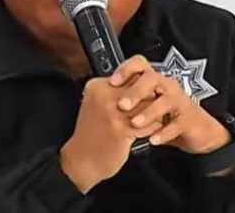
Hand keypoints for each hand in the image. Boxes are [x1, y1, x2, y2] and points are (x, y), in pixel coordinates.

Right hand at [60, 77, 164, 193]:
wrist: (82, 160)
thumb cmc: (92, 134)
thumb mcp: (97, 103)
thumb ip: (115, 91)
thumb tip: (142, 83)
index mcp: (96, 87)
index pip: (130, 74)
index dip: (140, 85)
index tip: (141, 94)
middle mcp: (103, 97)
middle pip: (141, 88)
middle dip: (149, 98)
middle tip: (149, 107)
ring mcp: (112, 113)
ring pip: (148, 104)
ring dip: (153, 113)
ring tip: (149, 119)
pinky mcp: (121, 130)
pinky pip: (148, 123)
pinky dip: (152, 127)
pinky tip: (147, 131)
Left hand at [110, 55, 231, 154]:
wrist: (193, 131)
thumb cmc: (163, 116)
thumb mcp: (141, 106)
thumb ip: (124, 99)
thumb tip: (96, 96)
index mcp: (152, 80)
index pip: (139, 64)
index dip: (125, 70)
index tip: (112, 82)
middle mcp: (166, 86)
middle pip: (152, 78)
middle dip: (136, 91)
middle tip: (122, 105)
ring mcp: (179, 101)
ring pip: (166, 99)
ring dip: (149, 112)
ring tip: (135, 123)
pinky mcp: (189, 118)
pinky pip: (177, 123)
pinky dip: (165, 132)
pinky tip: (153, 140)